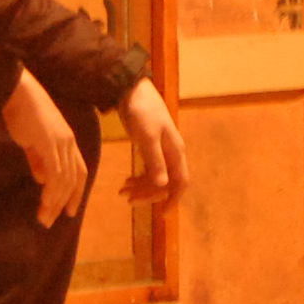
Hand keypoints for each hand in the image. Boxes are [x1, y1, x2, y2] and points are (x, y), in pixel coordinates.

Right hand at [1, 71, 87, 226]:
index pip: (79, 171)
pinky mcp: (51, 144)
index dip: (75, 192)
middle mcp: (69, 143)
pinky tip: (44, 203)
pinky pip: (56, 173)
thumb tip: (42, 180)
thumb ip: (38, 160)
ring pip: (65, 180)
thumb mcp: (32, 140)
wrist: (16, 92)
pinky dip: (52, 191)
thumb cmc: (22, 112)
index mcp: (67, 141)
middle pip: (75, 179)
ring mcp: (61, 143)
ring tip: (44, 218)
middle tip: (52, 221)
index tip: (68, 211)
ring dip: (55, 202)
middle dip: (65, 203)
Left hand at [119, 79, 189, 204]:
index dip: (174, 199)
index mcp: (175, 151)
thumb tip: (164, 186)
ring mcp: (161, 150)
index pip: (181, 182)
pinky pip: (149, 169)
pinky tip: (126, 181)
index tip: (163, 214)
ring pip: (156, 178)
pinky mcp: (150, 147)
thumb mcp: (147, 137)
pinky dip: (139, 178)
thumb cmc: (141, 112)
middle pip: (166, 183)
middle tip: (128, 199)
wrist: (131, 90)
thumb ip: (155, 162)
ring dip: (141, 187)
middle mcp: (171, 153)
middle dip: (149, 194)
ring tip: (122, 191)